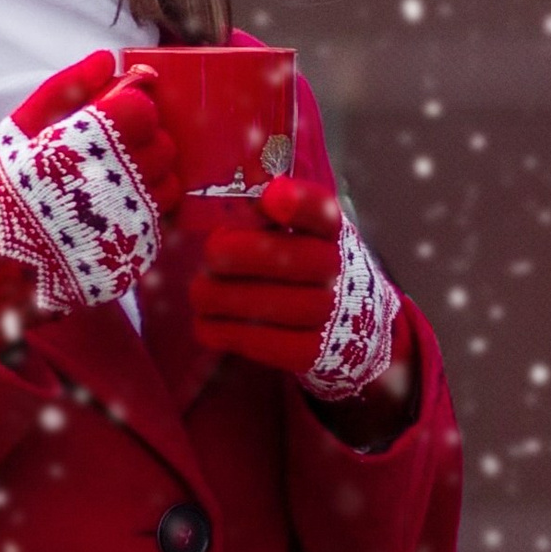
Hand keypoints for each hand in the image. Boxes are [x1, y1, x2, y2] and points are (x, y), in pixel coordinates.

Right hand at [0, 52, 181, 336]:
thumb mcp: (16, 131)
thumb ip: (65, 89)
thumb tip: (108, 57)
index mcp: (85, 145)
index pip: (143, 109)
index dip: (130, 107)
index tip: (110, 116)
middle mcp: (114, 185)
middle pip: (164, 145)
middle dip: (142, 141)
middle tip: (105, 152)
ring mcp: (128, 226)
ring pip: (169, 185)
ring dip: (148, 177)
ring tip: (107, 184)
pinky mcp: (132, 260)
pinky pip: (159, 224)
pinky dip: (141, 214)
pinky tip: (107, 216)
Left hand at [189, 176, 403, 402]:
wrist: (352, 326)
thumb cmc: (302, 267)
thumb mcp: (295, 232)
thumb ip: (264, 215)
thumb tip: (230, 200)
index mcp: (331, 231)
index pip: (323, 212)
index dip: (300, 203)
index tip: (270, 197)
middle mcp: (339, 270)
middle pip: (297, 259)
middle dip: (246, 254)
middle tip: (210, 254)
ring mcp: (332, 315)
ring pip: (279, 305)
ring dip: (228, 297)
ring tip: (199, 293)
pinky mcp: (315, 354)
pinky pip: (272, 345)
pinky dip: (232, 333)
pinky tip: (206, 326)